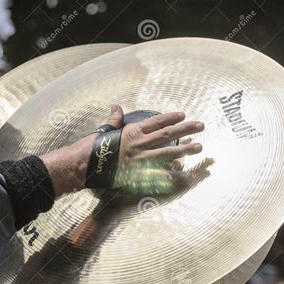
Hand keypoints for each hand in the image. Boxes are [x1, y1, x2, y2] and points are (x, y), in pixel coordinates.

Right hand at [41, 104, 203, 196]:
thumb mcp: (103, 130)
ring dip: (185, 149)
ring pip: (168, 153)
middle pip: (168, 134)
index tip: (183, 114)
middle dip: (186, 129)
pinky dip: (173, 175)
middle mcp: (140, 144)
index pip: (156, 122)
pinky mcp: (138, 175)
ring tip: (199, 147)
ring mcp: (141, 160)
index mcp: (132, 131)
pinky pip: (160, 175)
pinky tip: (185, 175)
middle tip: (201, 126)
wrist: (81, 166)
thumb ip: (114, 120)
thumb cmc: (91, 148)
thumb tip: (116, 107)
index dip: (171, 117)